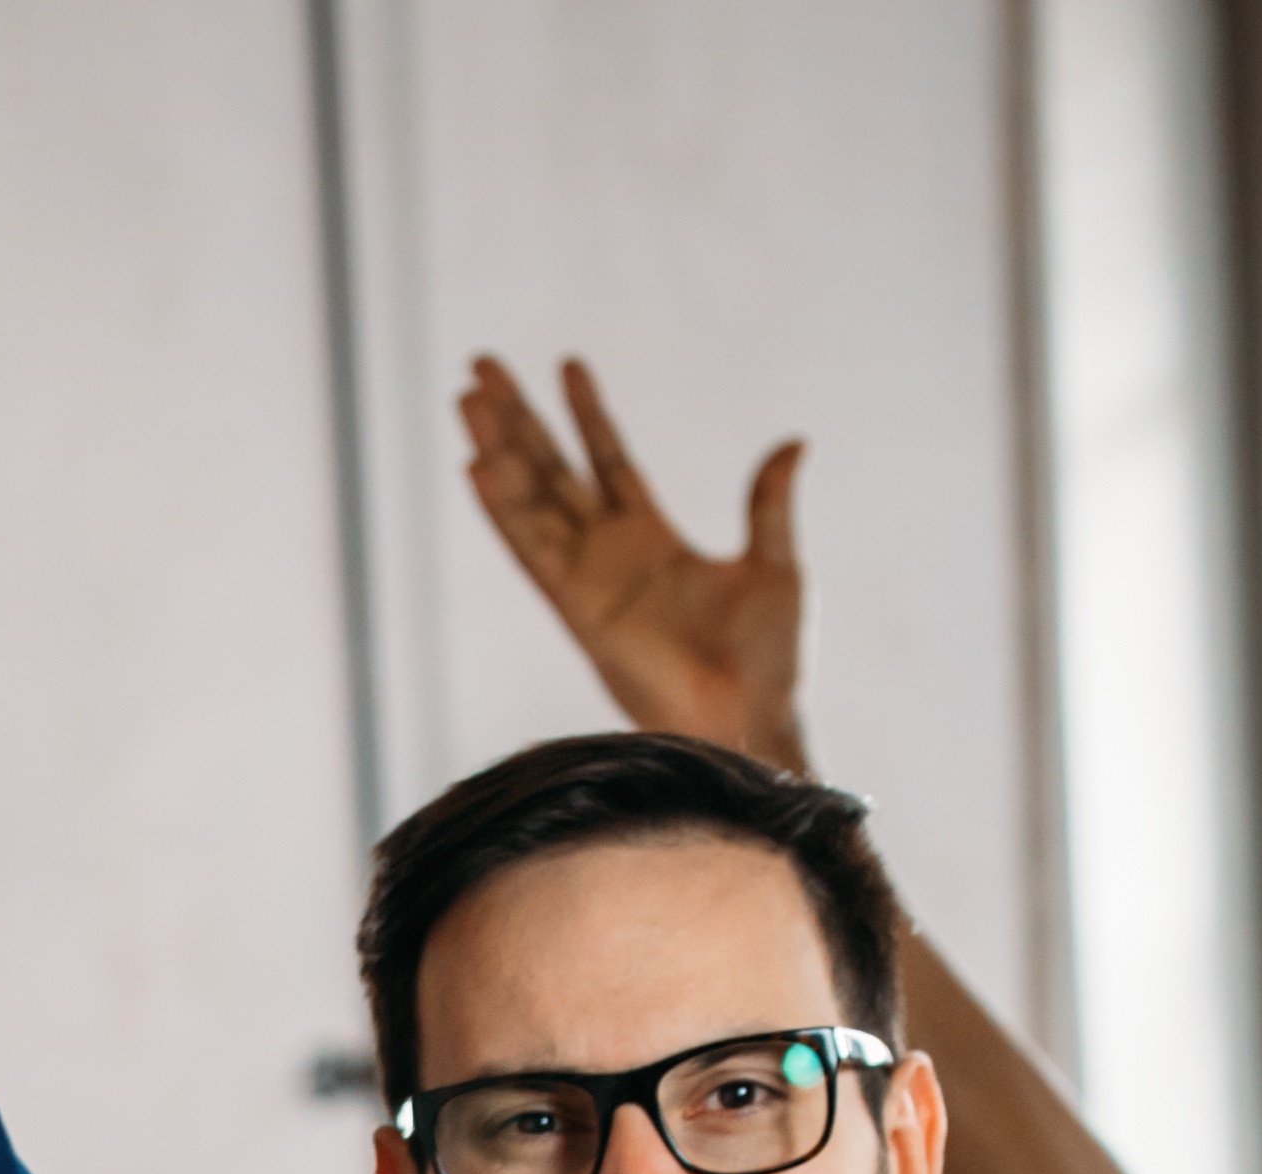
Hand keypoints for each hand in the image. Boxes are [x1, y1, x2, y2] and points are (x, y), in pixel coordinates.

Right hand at [456, 354, 808, 773]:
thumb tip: (794, 442)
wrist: (751, 721)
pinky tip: (476, 466)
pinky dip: (503, 511)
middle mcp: (609, 558)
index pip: (609, 463)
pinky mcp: (578, 611)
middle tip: (482, 367)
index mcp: (652, 543)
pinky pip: (532, 552)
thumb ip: (769, 502)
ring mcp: (588, 583)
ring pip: (531, 502)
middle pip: (553, 472)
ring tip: (467, 397)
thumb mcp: (776, 565)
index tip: (567, 364)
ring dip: (497, 450)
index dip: (588, 416)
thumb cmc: (769, 661)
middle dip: (518, 420)